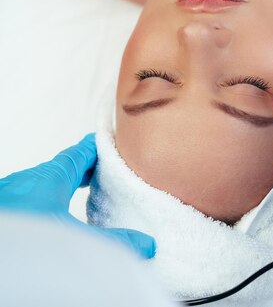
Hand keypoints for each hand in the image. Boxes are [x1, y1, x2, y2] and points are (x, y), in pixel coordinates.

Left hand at [0, 134, 155, 258]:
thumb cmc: (24, 241)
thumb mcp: (78, 240)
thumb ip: (114, 241)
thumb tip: (146, 243)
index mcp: (51, 177)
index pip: (80, 153)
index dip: (99, 146)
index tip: (112, 141)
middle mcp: (29, 180)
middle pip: (64, 166)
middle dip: (87, 166)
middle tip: (107, 169)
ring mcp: (12, 192)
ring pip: (45, 180)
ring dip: (66, 182)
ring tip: (84, 191)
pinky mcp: (6, 207)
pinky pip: (31, 193)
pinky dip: (48, 195)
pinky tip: (52, 212)